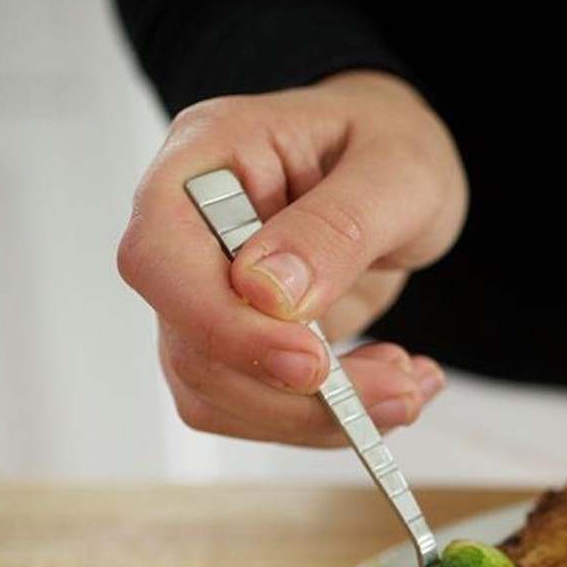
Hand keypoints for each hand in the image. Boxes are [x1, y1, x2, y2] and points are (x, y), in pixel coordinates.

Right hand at [116, 70, 467, 444]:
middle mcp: (191, 233)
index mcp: (208, 161)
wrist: (399, 171)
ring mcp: (211, 295)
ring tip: (408, 385)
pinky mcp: (244, 343)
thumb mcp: (398, 170)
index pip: (158, 257)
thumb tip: (266, 292)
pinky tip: (394, 387)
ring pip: (219, 395)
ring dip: (319, 417)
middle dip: (296, 394)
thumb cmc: (389, 145)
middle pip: (189, 346)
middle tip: (399, 389)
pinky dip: (330, 420)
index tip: (312, 360)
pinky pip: (260, 409)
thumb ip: (337, 226)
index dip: (220, 323)